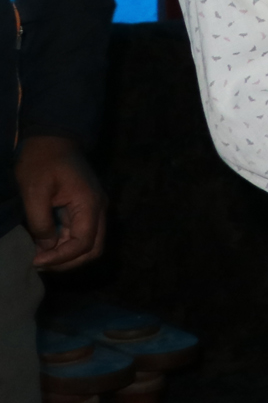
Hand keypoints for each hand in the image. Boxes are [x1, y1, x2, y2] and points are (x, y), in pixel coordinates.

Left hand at [15, 136, 103, 270]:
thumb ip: (41, 221)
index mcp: (89, 203)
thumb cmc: (42, 162)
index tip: (36, 260)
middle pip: (94, 248)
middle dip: (68, 262)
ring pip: (90, 244)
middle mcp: (98, 208)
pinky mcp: (86, 208)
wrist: (53, 139)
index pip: (84, 242)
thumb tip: (47, 246)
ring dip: (67, 255)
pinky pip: (82, 234)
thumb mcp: (34, 191)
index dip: (62, 257)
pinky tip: (46, 245)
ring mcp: (94, 208)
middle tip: (40, 263)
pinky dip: (66, 245)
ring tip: (41, 256)